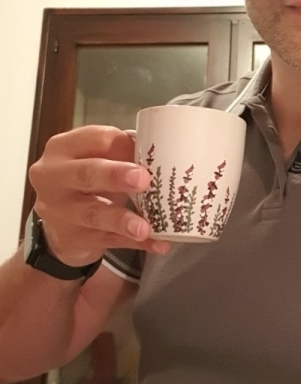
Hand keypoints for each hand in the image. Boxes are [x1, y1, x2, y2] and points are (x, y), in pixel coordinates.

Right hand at [28, 125, 169, 266]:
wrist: (60, 226)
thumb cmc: (85, 183)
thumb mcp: (97, 161)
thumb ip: (122, 154)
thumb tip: (162, 157)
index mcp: (63, 148)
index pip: (95, 140)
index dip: (125, 146)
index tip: (150, 153)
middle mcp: (54, 177)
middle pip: (86, 173)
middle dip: (115, 175)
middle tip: (142, 179)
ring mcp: (60, 211)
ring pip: (93, 214)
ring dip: (121, 220)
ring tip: (144, 227)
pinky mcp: (73, 239)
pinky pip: (109, 240)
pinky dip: (136, 242)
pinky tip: (157, 243)